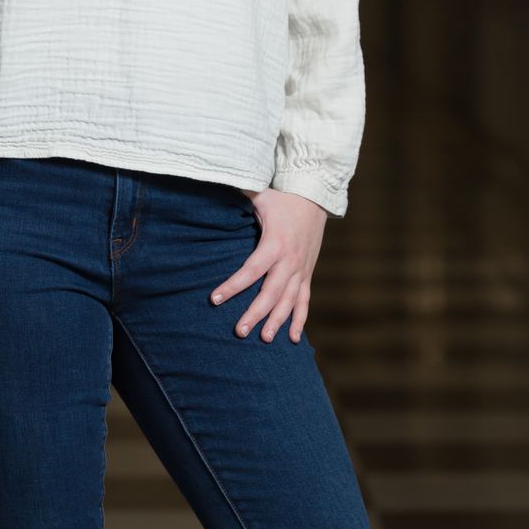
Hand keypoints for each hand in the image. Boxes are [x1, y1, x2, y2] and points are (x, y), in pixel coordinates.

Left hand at [210, 188, 326, 342]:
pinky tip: (295, 339)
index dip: (233, 286)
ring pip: (289, 301)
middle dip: (255, 313)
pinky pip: (305, 301)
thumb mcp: (260, 197)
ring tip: (265, 338)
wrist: (315, 199)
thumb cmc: (282, 199)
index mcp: (275, 243)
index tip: (215, 299)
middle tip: (239, 331)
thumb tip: (213, 189)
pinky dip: (300, 320)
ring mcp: (301, 269)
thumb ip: (239, 198)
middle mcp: (290, 260)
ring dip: (278, 321)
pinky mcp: (308, 274)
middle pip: (271, 292)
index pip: (251, 270)